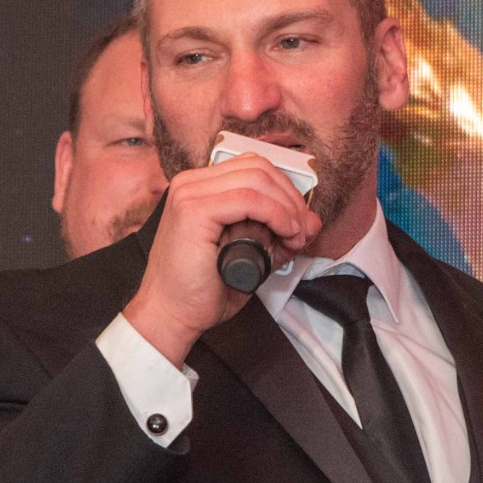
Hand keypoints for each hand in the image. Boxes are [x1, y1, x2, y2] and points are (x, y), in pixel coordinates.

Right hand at [121, 153, 320, 363]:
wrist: (170, 315)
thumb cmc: (200, 291)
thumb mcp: (249, 256)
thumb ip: (276, 236)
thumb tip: (311, 221)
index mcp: (199, 188)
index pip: (252, 168)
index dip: (284, 191)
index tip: (300, 223)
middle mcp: (190, 184)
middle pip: (258, 167)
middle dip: (290, 197)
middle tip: (302, 231)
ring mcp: (189, 194)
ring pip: (256, 179)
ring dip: (286, 207)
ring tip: (294, 237)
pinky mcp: (193, 211)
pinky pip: (247, 198)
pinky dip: (275, 213)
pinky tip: (285, 232)